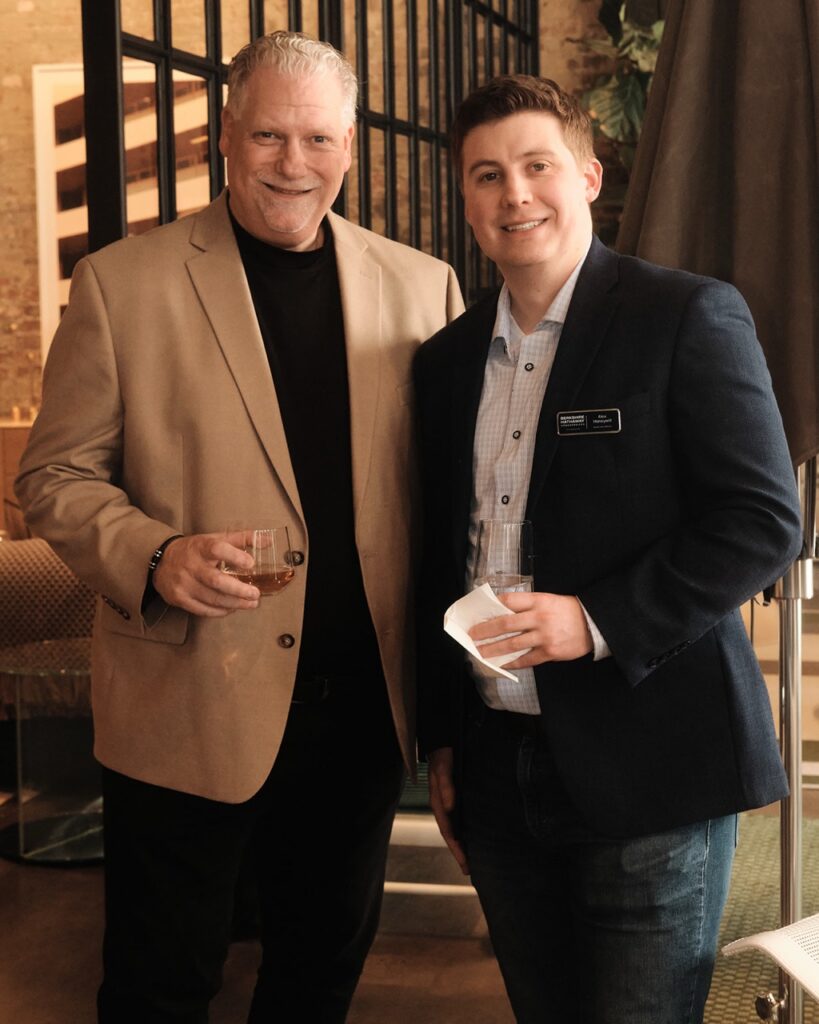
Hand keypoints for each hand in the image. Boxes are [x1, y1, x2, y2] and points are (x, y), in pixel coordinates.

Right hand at [152, 532, 260, 616]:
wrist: (160, 561)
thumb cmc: (195, 550)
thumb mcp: (215, 539)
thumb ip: (241, 539)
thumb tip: (268, 540)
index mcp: (200, 547)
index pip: (217, 549)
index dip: (235, 556)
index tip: (251, 563)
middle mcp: (190, 565)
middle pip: (216, 581)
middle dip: (239, 590)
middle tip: (256, 594)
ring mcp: (183, 584)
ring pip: (212, 598)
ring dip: (234, 603)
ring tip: (251, 603)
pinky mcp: (179, 598)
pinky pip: (203, 609)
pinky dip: (220, 611)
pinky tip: (232, 608)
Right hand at [427, 747, 468, 874]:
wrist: (442, 741)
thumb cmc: (442, 755)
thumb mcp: (443, 768)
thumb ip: (446, 785)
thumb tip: (450, 806)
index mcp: (438, 803)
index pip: (448, 832)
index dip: (457, 849)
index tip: (466, 864)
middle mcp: (443, 806)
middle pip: (451, 834)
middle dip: (459, 852)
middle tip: (469, 870)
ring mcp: (448, 802)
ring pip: (456, 827)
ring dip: (462, 843)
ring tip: (472, 858)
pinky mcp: (456, 796)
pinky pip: (461, 818)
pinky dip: (466, 829)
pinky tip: (474, 833)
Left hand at [469, 592, 591, 668]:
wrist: (594, 624)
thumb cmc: (568, 611)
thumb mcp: (549, 600)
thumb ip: (528, 606)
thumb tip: (502, 614)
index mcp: (538, 601)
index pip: (509, 601)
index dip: (491, 607)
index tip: (478, 613)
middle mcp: (539, 617)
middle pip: (505, 624)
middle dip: (485, 631)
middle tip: (472, 635)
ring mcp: (544, 636)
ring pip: (512, 644)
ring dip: (493, 649)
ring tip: (480, 653)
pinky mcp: (550, 652)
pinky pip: (526, 659)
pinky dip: (512, 662)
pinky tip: (501, 664)